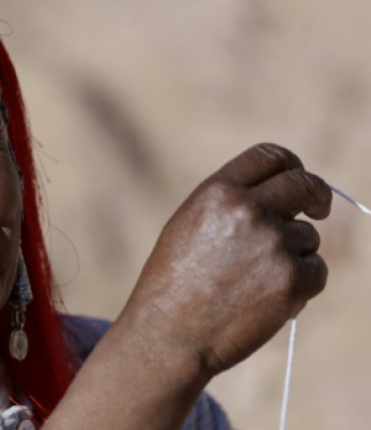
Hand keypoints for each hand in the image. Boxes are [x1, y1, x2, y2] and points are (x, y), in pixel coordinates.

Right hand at [121, 143, 330, 376]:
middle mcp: (248, 210)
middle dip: (317, 194)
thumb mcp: (191, 223)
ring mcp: (274, 243)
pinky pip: (316, 270)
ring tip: (249, 282)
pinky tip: (264, 299)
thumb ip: (232, 202)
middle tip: (319, 207)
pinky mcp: (293, 279)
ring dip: (292, 254)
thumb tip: (283, 195)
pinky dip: (300, 284)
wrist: (168, 332)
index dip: (291, 165)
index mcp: (218, 191)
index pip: (270, 156)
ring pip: (307, 236)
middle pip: (304, 184)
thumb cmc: (174, 281)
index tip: (299, 179)